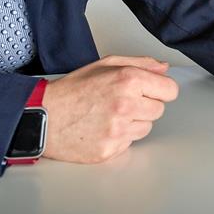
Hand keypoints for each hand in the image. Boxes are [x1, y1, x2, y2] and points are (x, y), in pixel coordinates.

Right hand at [41, 55, 178, 163]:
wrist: (43, 116)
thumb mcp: (105, 65)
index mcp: (128, 80)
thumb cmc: (73, 90)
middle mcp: (126, 105)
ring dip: (133, 123)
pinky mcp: (110, 150)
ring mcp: (118, 130)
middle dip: (144, 106)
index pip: (170, 90)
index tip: (150, 91)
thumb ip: (140, 63)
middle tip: (121, 102)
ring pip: (146, 128)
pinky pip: (129, 144)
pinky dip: (119, 138)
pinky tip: (101, 129)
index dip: (160, 90)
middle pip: (159, 110)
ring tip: (109, 115)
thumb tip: (163, 69)